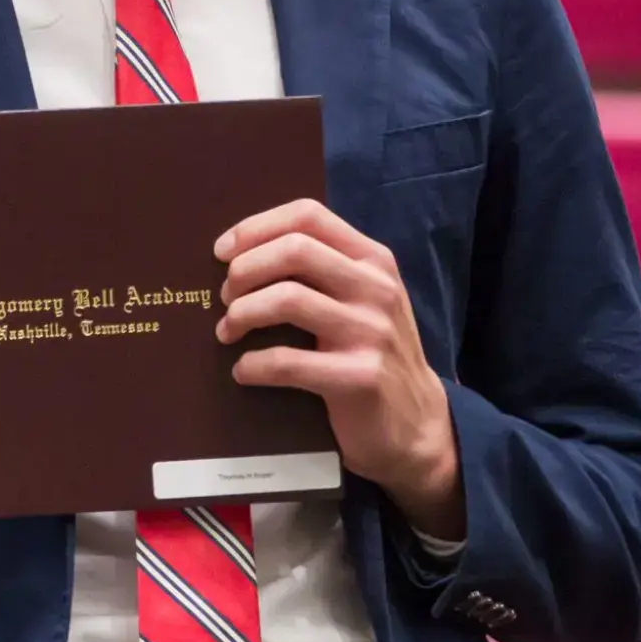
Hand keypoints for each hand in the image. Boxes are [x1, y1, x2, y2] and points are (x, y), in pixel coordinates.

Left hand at [216, 198, 464, 538]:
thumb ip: (321, 270)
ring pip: (286, 299)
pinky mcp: (359, 378)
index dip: (256, 228)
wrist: (418, 425)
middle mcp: (376, 288)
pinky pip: (287, 361)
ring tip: (226, 331)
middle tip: (224, 296)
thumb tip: (240, 254)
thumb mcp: (361, 300)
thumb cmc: (372, 353)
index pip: (308, 216)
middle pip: (294, 250)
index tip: (223, 252)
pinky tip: (243, 371)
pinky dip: (252, 364)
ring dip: (241, 314)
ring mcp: (372, 332)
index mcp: (373, 260)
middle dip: (244, 270)